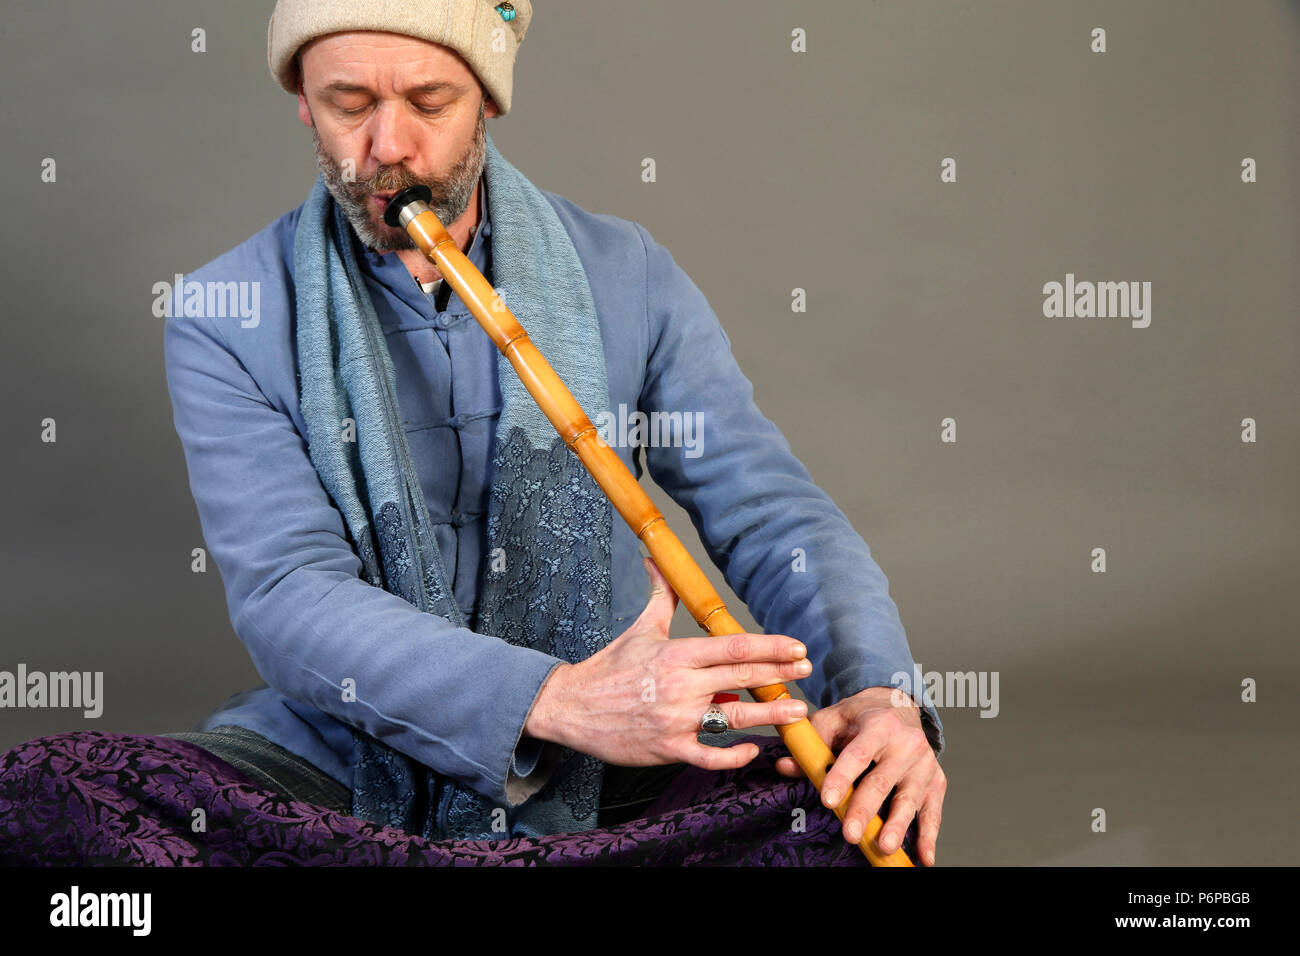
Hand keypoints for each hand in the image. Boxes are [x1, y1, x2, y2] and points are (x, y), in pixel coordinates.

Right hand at [524, 556, 812, 769]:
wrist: (571, 707)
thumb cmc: (609, 668)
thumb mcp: (640, 628)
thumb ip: (661, 596)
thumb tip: (657, 559)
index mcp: (677, 653)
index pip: (734, 646)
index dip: (771, 647)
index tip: (797, 648)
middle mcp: (680, 685)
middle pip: (741, 676)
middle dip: (780, 674)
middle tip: (807, 671)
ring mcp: (675, 719)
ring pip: (734, 717)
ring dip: (770, 714)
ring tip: (797, 712)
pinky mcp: (668, 748)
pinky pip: (710, 755)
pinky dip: (734, 754)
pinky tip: (752, 747)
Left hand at [775, 685, 945, 865]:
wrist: (899, 704)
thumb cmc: (860, 717)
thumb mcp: (833, 719)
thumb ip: (811, 744)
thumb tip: (784, 767)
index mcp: (878, 725)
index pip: (858, 754)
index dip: (842, 777)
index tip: (828, 800)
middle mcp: (906, 744)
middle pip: (882, 781)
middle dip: (865, 809)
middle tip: (849, 833)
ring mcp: (923, 764)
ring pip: (909, 798)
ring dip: (898, 826)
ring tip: (884, 847)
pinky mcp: (936, 780)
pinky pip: (933, 811)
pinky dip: (929, 836)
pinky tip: (923, 858)